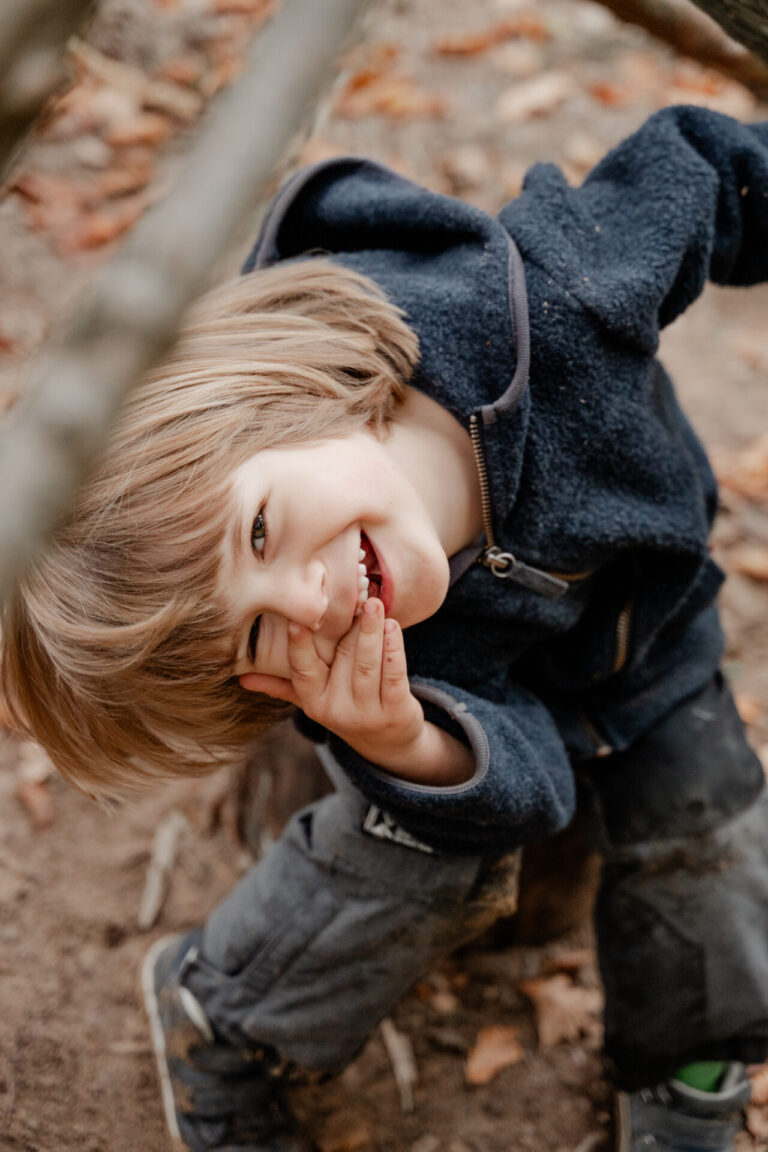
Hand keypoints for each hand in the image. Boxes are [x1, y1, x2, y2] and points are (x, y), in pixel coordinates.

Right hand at [239, 597, 426, 771]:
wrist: (387, 743)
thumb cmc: (346, 707)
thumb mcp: (312, 700)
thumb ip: (282, 685)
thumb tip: (241, 678)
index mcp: (314, 702)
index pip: (303, 672)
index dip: (299, 648)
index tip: (297, 621)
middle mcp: (339, 710)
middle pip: (343, 662)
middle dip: (350, 629)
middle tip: (355, 597)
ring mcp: (369, 713)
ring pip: (369, 667)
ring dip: (372, 633)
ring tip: (374, 605)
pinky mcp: (397, 711)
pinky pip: (395, 676)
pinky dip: (394, 649)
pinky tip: (393, 626)